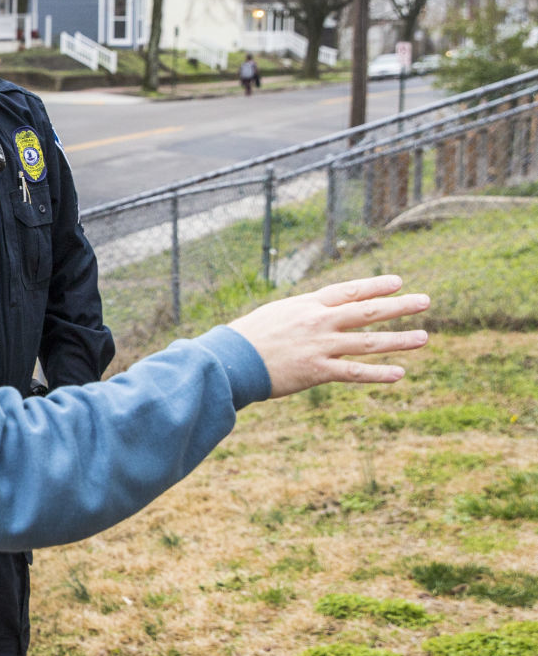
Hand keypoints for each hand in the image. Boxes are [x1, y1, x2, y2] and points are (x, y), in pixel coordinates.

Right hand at [227, 275, 428, 397]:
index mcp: (308, 305)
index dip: (375, 286)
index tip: (398, 282)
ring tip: (423, 337)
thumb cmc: (247, 337)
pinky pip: (354, 373)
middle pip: (367, 312)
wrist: (230, 360)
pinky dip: (379, 373)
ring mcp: (320, 346)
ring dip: (399, 339)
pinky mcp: (317, 371)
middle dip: (398, 306)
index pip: (349, 291)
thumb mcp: (276, 315)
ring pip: (368, 341)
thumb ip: (302, 314)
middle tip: (425, 301)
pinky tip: (400, 373)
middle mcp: (319, 322)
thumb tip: (320, 313)